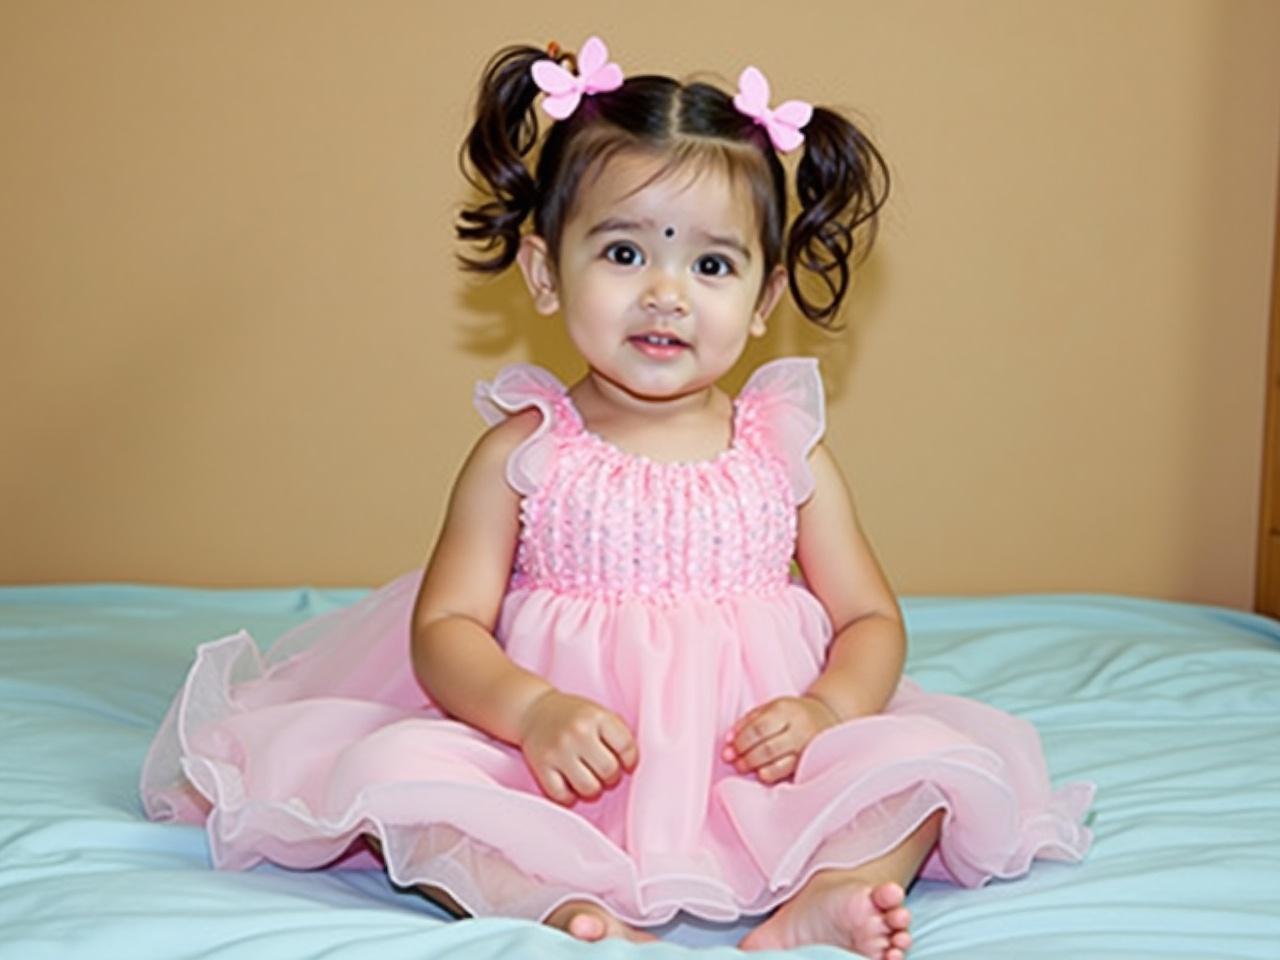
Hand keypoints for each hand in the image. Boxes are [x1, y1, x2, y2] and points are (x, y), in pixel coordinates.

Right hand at [517, 690, 638, 805]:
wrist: (533, 710)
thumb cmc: (573, 716)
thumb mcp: (599, 713)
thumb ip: (618, 734)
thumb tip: (632, 766)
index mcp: (597, 717)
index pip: (627, 748)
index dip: (630, 760)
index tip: (625, 763)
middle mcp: (578, 732)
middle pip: (609, 771)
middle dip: (611, 776)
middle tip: (604, 771)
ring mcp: (558, 750)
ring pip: (589, 788)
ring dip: (593, 789)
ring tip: (589, 778)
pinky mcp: (541, 766)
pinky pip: (563, 796)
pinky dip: (570, 796)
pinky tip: (570, 784)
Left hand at [721, 695, 840, 783]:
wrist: (828, 716)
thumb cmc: (792, 713)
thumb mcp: (771, 708)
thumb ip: (749, 721)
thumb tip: (728, 740)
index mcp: (785, 710)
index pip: (758, 729)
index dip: (740, 742)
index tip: (728, 750)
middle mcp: (799, 728)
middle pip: (767, 748)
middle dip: (746, 757)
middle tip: (734, 762)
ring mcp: (807, 748)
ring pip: (779, 763)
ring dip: (757, 768)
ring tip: (744, 768)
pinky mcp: (812, 762)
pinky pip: (789, 772)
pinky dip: (772, 774)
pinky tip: (762, 774)